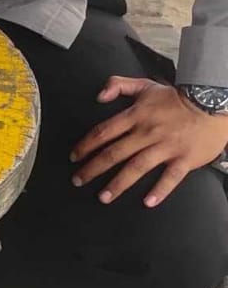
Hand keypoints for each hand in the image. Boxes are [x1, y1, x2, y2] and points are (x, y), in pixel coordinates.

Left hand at [71, 77, 227, 206]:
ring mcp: (166, 147)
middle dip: (93, 168)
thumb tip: (99, 96)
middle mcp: (147, 133)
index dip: (86, 145)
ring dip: (118, 184)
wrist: (212, 102)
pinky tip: (147, 203)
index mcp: (135, 116)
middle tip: (78, 180)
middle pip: (114, 153)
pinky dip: (159, 190)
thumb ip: (118, 85)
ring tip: (103, 197)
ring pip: (137, 167)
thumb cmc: (176, 97)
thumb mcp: (144, 85)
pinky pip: (170, 177)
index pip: (103, 132)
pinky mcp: (185, 159)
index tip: (74, 157)